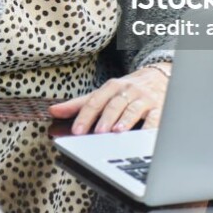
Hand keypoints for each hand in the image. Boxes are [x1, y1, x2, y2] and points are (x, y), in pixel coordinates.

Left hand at [47, 64, 169, 134]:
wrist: (158, 76)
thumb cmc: (126, 90)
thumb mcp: (103, 93)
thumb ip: (79, 104)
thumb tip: (53, 111)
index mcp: (111, 87)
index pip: (95, 100)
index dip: (85, 115)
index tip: (77, 130)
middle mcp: (127, 90)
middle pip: (114, 104)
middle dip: (105, 118)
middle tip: (97, 132)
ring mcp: (144, 98)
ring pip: (133, 108)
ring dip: (125, 120)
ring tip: (117, 131)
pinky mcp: (159, 107)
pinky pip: (155, 117)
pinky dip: (150, 127)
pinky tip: (144, 135)